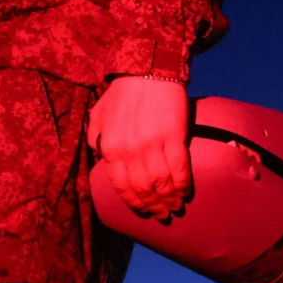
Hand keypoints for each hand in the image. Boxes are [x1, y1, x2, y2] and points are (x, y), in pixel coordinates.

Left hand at [88, 76, 192, 217]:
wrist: (147, 69)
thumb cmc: (122, 92)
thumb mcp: (98, 115)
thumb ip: (96, 138)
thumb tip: (100, 157)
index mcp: (111, 148)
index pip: (122, 186)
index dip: (134, 203)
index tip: (144, 211)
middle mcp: (130, 151)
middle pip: (143, 189)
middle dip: (154, 206)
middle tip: (163, 214)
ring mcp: (153, 144)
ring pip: (162, 183)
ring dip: (170, 199)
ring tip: (176, 206)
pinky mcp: (174, 136)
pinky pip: (180, 168)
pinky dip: (183, 183)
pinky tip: (185, 191)